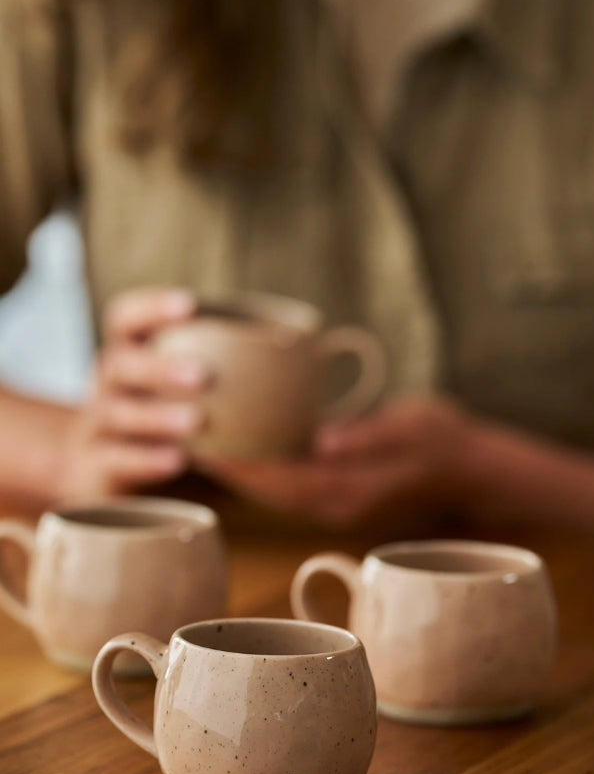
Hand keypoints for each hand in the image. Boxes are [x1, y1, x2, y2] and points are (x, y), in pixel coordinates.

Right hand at [55, 286, 208, 499]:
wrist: (96, 467)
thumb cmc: (158, 414)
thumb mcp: (178, 387)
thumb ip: (227, 373)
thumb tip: (317, 378)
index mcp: (127, 353)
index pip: (125, 318)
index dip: (152, 308)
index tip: (189, 305)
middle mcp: (108, 385)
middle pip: (120, 364)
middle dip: (159, 367)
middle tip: (203, 375)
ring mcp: (98, 427)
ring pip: (117, 414)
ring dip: (157, 416)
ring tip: (196, 420)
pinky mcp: (97, 468)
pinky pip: (116, 461)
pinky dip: (145, 460)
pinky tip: (176, 461)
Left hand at [202, 394, 472, 525]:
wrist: (472, 467)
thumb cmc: (446, 438)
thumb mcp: (414, 426)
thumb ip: (369, 436)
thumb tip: (323, 441)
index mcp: (351, 490)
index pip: (282, 482)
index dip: (242, 467)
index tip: (204, 445)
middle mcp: (337, 503)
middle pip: (269, 492)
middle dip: (231, 470)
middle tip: (189, 438)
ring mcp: (338, 502)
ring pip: (277, 492)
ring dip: (244, 472)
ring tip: (205, 443)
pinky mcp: (340, 493)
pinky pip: (292, 485)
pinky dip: (266, 469)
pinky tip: (247, 447)